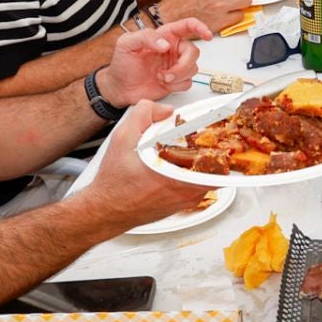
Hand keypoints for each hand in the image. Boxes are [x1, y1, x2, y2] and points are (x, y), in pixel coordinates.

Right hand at [83, 102, 214, 226]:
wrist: (105, 210)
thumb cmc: (114, 184)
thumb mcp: (122, 139)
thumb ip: (143, 115)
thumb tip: (164, 110)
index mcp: (174, 176)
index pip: (212, 157)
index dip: (216, 139)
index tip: (216, 130)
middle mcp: (184, 191)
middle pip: (215, 166)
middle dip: (212, 147)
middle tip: (204, 136)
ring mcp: (185, 200)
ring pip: (209, 176)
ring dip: (204, 160)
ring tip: (192, 148)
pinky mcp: (182, 204)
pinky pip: (199, 185)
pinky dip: (195, 172)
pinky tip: (181, 163)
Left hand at [99, 18, 209, 102]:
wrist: (119, 88)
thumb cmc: (122, 64)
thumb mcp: (127, 43)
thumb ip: (146, 37)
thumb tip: (166, 44)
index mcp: (165, 35)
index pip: (187, 25)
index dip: (200, 27)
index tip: (207, 34)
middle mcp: (173, 49)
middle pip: (194, 52)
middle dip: (184, 64)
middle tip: (168, 73)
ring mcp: (176, 65)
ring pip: (193, 68)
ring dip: (178, 75)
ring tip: (161, 77)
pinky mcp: (176, 80)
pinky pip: (188, 82)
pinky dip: (176, 85)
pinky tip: (163, 83)